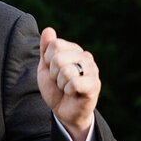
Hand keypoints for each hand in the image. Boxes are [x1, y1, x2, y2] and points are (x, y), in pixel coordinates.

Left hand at [37, 26, 99, 140]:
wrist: (64, 111)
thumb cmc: (56, 89)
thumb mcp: (46, 68)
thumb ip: (46, 49)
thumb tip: (48, 29)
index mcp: (74, 50)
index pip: (54, 45)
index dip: (48, 62)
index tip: (53, 71)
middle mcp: (85, 56)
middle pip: (58, 57)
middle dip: (53, 74)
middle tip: (60, 81)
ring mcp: (92, 70)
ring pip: (66, 71)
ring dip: (60, 84)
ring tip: (66, 88)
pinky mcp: (94, 84)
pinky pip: (74, 83)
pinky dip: (68, 91)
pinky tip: (73, 93)